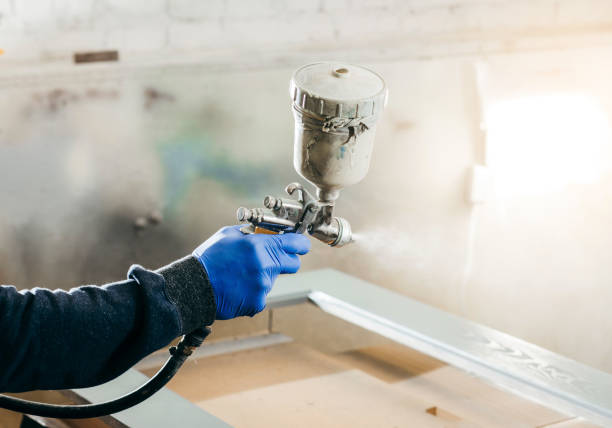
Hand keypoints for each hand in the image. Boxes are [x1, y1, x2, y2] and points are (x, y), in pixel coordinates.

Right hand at [193, 225, 310, 319]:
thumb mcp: (228, 235)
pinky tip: (237, 288)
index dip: (301, 244)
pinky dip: (252, 292)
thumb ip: (251, 233)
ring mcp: (263, 286)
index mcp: (260, 246)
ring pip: (273, 280)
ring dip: (262, 277)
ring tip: (239, 276)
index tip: (301, 245)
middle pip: (293, 264)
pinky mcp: (258, 303)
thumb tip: (266, 231)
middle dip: (285, 260)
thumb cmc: (209, 259)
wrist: (194, 287)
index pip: (296, 243)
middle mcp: (265, 266)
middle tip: (270, 260)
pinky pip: (262, 295)